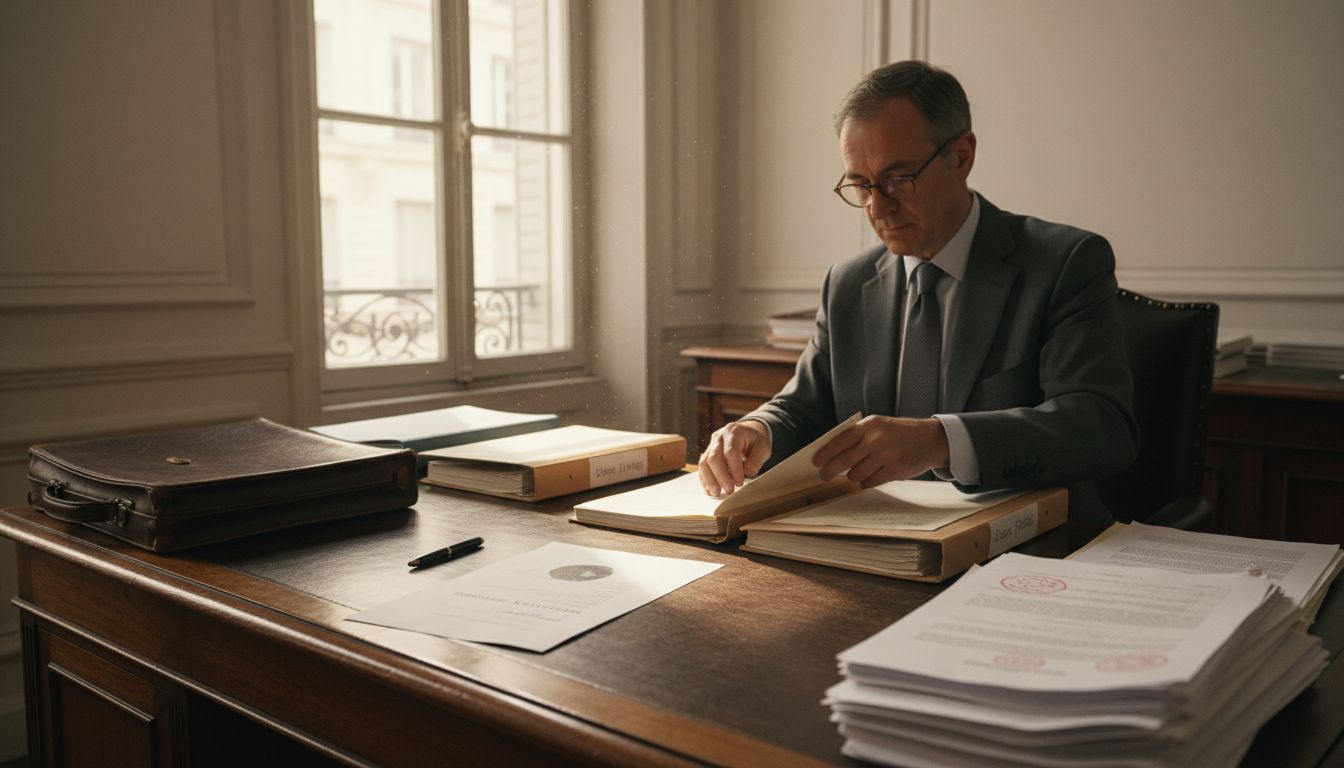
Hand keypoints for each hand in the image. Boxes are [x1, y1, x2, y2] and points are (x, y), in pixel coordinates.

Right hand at [698, 419, 771, 496]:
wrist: (748, 433)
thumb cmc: (756, 441)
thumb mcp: (763, 448)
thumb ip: (756, 460)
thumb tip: (747, 473)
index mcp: (733, 431)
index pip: (730, 452)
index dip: (734, 469)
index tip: (740, 483)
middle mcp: (719, 436)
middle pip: (714, 457)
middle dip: (721, 476)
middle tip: (729, 491)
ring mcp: (711, 444)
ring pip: (704, 462)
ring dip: (709, 480)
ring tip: (716, 493)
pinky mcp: (707, 453)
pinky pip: (702, 467)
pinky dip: (705, 479)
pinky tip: (710, 490)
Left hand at [812, 415, 949, 487]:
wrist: (931, 439)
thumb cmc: (899, 433)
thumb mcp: (879, 426)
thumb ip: (858, 436)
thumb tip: (831, 453)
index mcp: (869, 425)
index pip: (841, 440)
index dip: (826, 453)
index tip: (816, 462)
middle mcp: (876, 440)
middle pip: (845, 460)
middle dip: (830, 470)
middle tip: (824, 476)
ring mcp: (886, 456)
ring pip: (856, 474)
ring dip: (853, 476)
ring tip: (857, 471)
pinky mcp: (894, 471)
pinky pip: (870, 482)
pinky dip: (866, 482)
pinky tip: (869, 477)